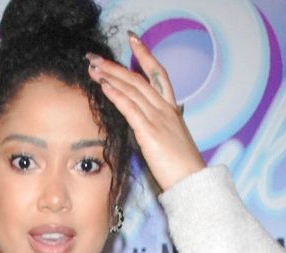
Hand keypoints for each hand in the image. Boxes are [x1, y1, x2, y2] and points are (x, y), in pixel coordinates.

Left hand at [86, 32, 204, 190]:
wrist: (192, 180)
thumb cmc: (180, 166)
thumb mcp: (170, 140)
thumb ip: (158, 127)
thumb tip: (142, 124)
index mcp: (171, 110)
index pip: (158, 74)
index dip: (146, 55)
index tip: (133, 40)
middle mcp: (165, 109)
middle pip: (139, 79)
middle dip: (115, 65)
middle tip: (95, 56)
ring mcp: (158, 119)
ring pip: (132, 90)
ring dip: (110, 77)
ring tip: (93, 67)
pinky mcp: (150, 132)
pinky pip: (130, 108)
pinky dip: (116, 95)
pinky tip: (103, 86)